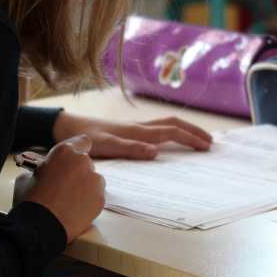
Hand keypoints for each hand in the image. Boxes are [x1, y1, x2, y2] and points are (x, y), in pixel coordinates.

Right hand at [22, 135, 104, 239]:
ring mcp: (95, 181)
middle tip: (64, 185)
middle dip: (78, 171)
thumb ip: (41, 169)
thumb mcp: (26, 177)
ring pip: (93, 180)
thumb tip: (43, 173)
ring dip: (84, 186)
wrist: (42, 227)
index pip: (82, 141)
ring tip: (69, 201)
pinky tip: (75, 209)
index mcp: (65, 152)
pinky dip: (89, 201)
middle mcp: (83, 162)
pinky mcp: (101, 199)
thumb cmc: (32, 200)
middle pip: (86, 163)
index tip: (72, 159)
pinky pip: (96, 196)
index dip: (77, 150)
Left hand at [53, 112, 212, 159]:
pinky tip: (169, 140)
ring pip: (165, 124)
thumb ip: (130, 148)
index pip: (171, 132)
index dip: (190, 138)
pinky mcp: (127, 130)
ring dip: (183, 130)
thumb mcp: (105, 146)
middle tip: (210, 142)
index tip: (206, 146)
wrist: (67, 128)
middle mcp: (138, 127)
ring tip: (196, 139)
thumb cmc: (83, 138)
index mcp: (137, 131)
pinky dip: (169, 132)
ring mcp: (133, 127)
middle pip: (173, 124)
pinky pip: (155, 129)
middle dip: (193, 131)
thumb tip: (156, 152)